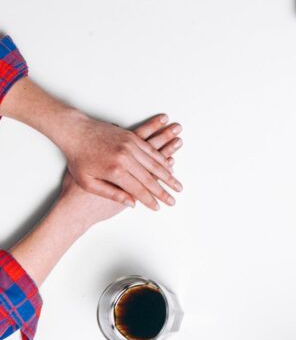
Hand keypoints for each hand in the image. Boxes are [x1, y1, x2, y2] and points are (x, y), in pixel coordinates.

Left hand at [0, 79, 181, 209]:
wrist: (74, 131)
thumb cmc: (78, 158)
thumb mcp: (88, 182)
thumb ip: (111, 194)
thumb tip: (132, 203)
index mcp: (114, 170)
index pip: (138, 190)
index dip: (150, 200)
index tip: (158, 207)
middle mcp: (125, 157)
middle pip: (150, 178)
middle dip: (164, 191)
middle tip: (174, 200)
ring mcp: (130, 145)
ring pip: (155, 164)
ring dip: (168, 176)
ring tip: (177, 185)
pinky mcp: (131, 137)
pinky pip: (151, 150)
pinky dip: (162, 160)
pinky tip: (169, 166)